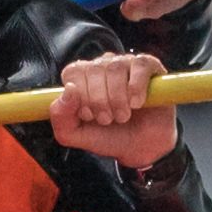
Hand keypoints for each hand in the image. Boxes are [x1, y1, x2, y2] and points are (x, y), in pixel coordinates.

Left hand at [50, 39, 174, 169]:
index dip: (80, 95)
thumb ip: (61, 117)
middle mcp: (103, 66)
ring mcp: (126, 63)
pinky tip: (137, 103)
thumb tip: (68, 90)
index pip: (73, 72)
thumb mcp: (76, 135)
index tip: (89, 116)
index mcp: (82, 78)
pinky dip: (136, 87)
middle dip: (98, 101)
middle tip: (107, 120)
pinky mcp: (150, 66)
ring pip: (115, 68)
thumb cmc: (109, 137)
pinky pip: (140, 65)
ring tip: (123, 116)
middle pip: (93, 69)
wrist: (141, 148)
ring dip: (117, 98)